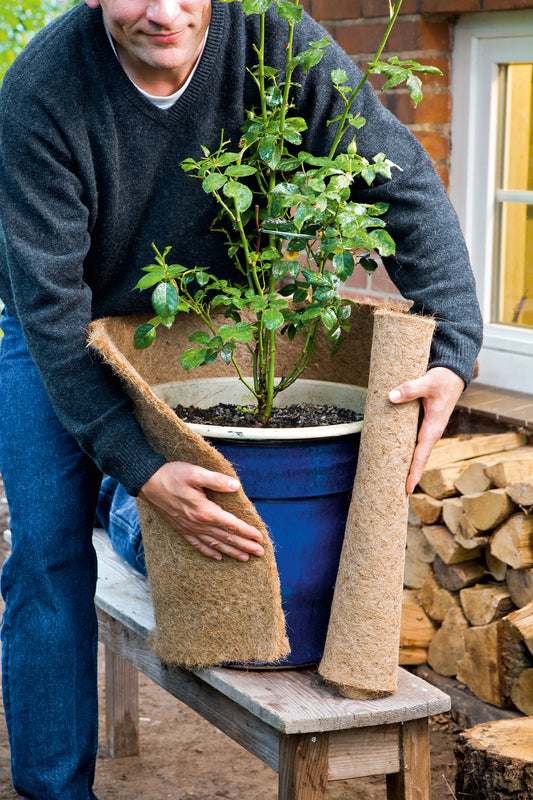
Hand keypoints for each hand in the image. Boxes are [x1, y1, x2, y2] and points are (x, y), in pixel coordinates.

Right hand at [138, 461, 264, 561]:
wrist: (147, 481)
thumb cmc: (172, 475)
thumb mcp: (195, 473)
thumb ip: (216, 480)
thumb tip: (235, 486)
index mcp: (204, 511)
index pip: (231, 524)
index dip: (247, 532)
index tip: (260, 538)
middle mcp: (197, 523)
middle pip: (226, 538)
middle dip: (244, 546)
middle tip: (260, 553)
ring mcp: (188, 528)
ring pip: (214, 544)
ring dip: (231, 551)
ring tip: (245, 558)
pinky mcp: (181, 529)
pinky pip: (198, 545)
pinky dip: (210, 552)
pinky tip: (218, 557)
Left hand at [388, 366, 464, 493]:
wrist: (453, 375)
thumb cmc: (442, 380)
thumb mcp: (427, 382)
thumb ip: (409, 389)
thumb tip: (390, 397)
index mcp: (433, 428)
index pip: (421, 455)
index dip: (414, 472)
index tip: (407, 489)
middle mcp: (431, 433)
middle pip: (418, 459)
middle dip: (409, 476)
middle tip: (395, 493)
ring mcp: (428, 430)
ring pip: (416, 452)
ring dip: (407, 466)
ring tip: (393, 481)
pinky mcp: (424, 425)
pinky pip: (415, 443)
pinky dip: (407, 453)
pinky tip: (396, 459)